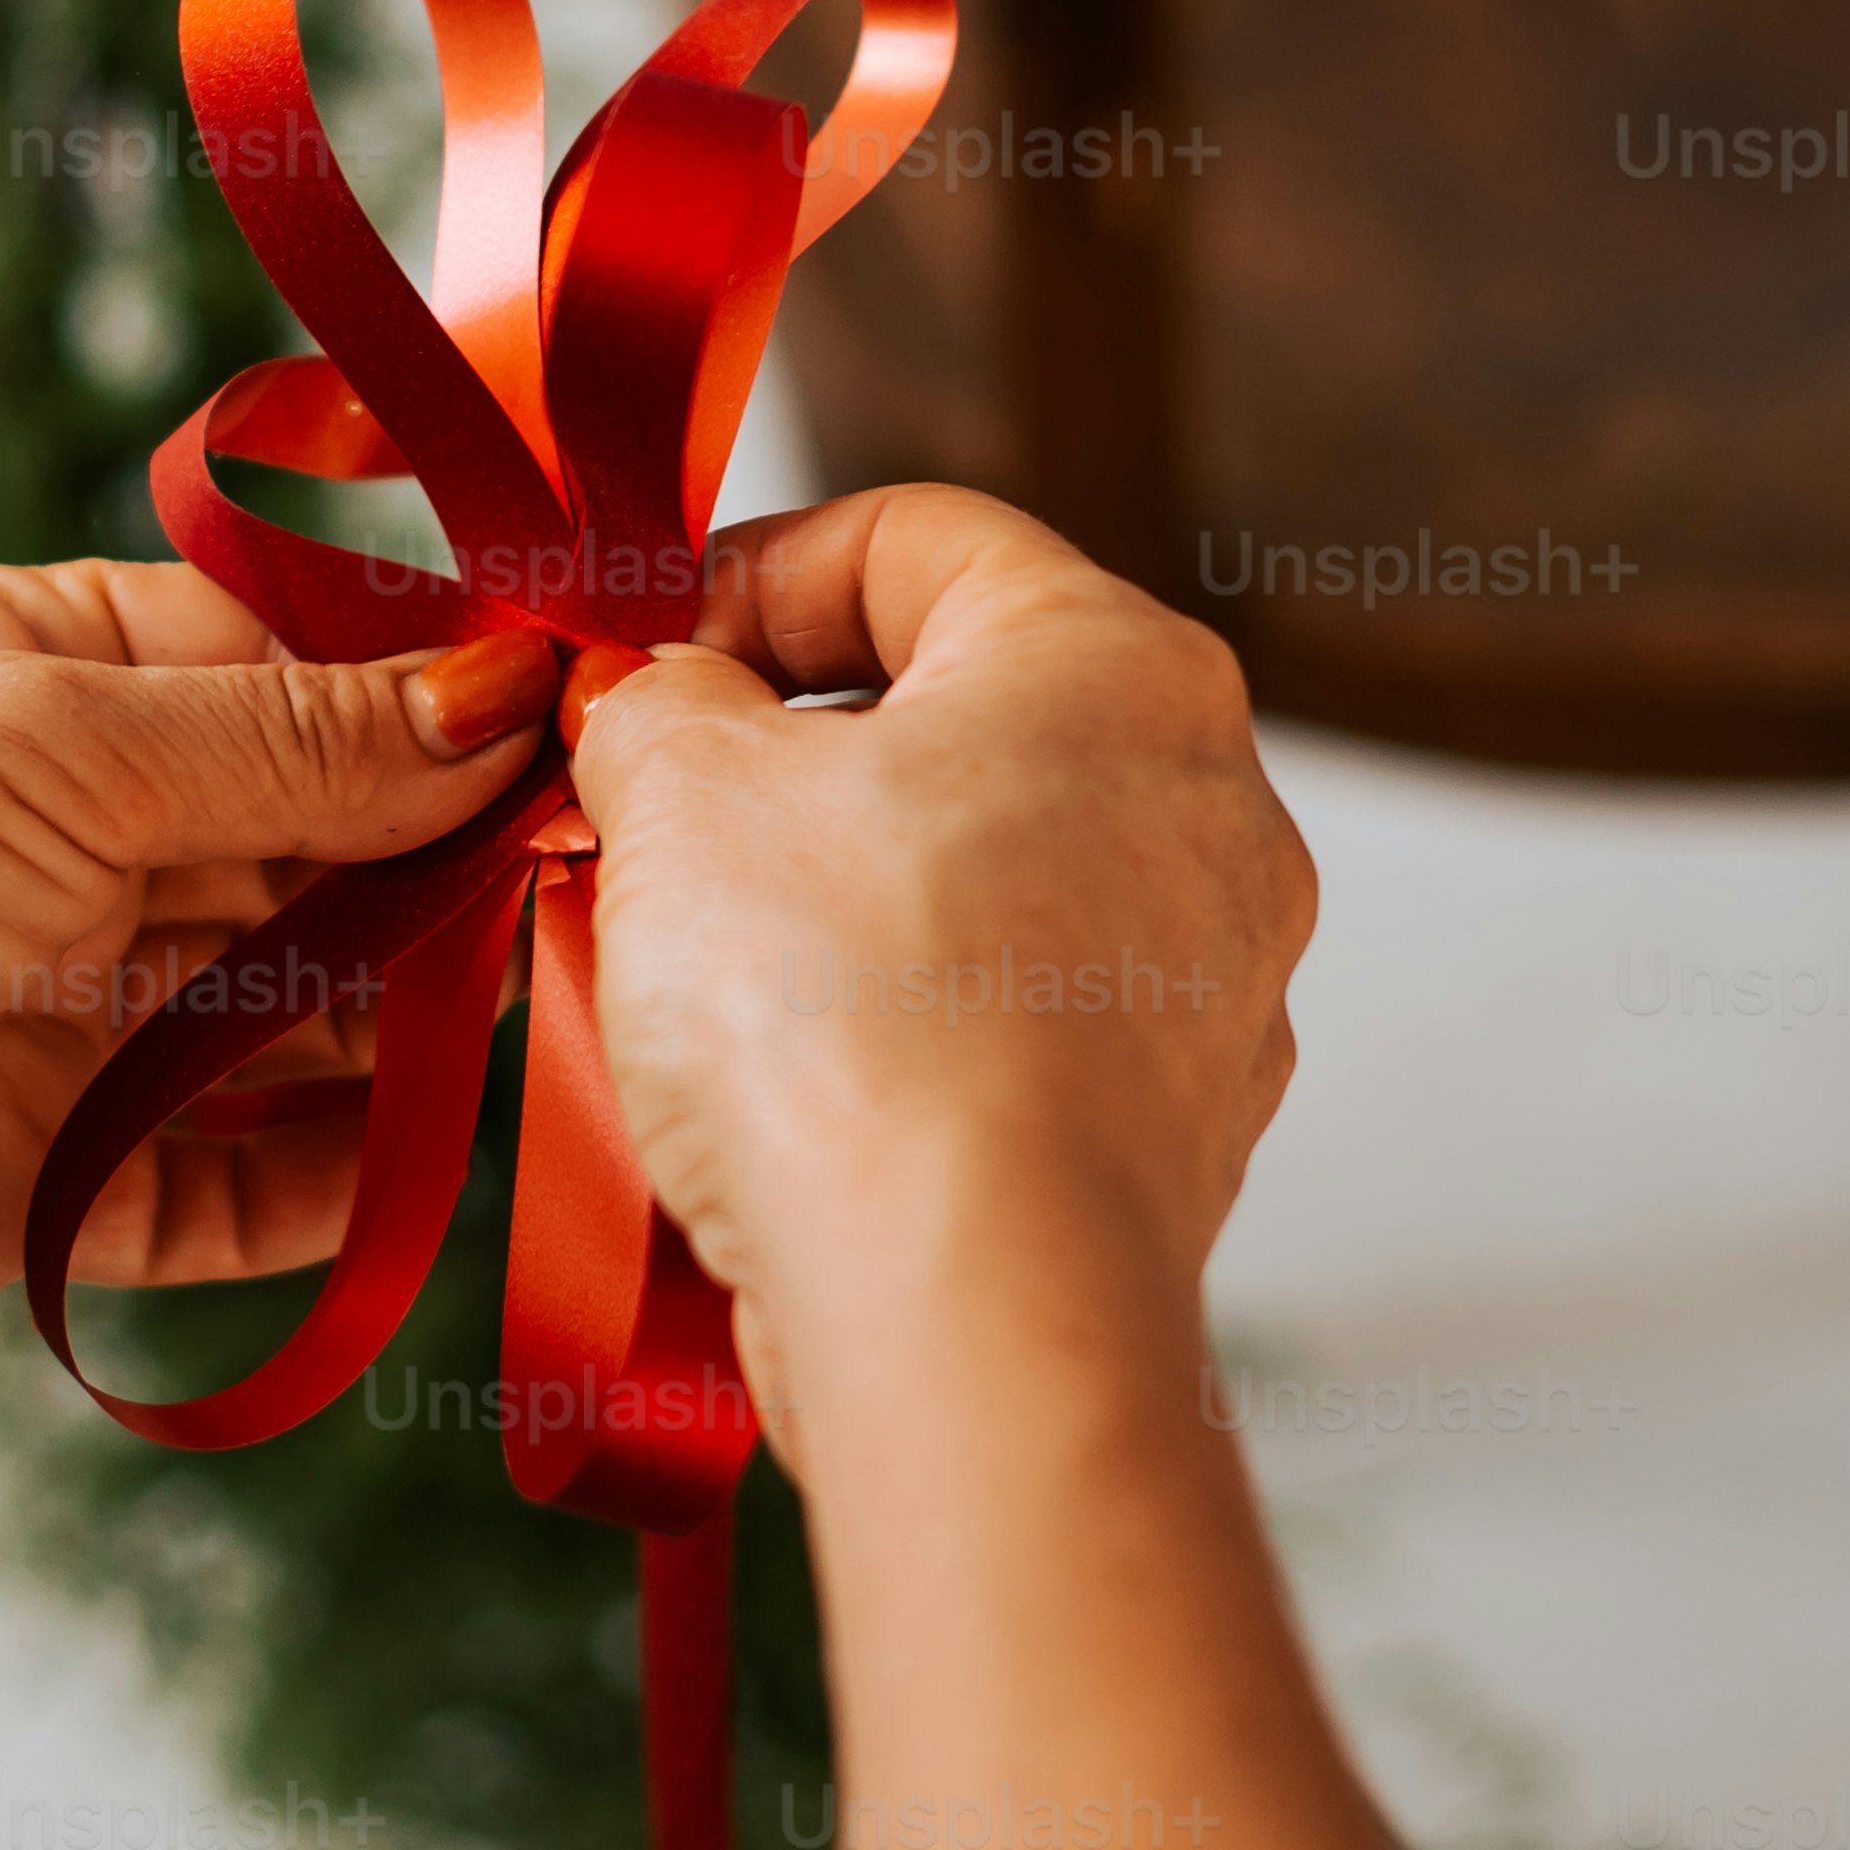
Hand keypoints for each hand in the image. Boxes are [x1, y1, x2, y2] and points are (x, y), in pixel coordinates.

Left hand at [0, 560, 561, 1355]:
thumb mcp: (44, 745)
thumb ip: (280, 742)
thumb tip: (492, 695)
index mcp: (20, 675)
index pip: (269, 666)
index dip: (414, 696)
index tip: (566, 726)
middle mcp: (39, 835)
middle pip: (291, 843)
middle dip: (426, 866)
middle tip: (577, 887)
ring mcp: (41, 1010)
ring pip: (271, 1015)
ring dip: (395, 1022)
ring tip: (520, 1019)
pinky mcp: (34, 1180)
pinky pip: (212, 1182)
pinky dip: (319, 1185)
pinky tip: (421, 1174)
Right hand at [561, 490, 1312, 1440]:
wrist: (964, 1313)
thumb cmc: (850, 1020)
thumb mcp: (678, 780)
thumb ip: (656, 697)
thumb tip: (655, 703)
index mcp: (1119, 662)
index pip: (915, 535)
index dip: (745, 572)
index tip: (637, 653)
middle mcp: (1209, 803)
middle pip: (955, 714)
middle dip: (779, 754)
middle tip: (638, 811)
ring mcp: (1212, 977)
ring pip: (979, 879)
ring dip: (827, 898)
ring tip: (684, 962)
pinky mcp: (1177, 1127)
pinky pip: (1009, 1025)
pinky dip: (895, 1031)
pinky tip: (780, 1090)